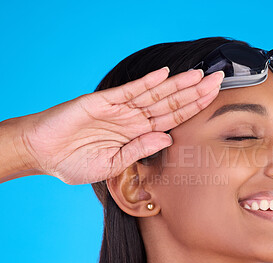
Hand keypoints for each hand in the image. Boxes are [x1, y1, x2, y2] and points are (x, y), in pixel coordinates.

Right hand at [19, 67, 223, 184]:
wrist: (43, 154)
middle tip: (218, 80)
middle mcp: (133, 118)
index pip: (172, 119)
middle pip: (170, 103)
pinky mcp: (101, 102)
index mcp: (138, 134)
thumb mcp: (112, 165)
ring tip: (199, 75)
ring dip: (177, 85)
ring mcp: (119, 109)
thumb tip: (168, 139)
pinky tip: (164, 75)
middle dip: (194, 92)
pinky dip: (146, 83)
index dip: (193, 108)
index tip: (212, 98)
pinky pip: (128, 91)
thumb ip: (139, 150)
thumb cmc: (75, 162)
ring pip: (154, 94)